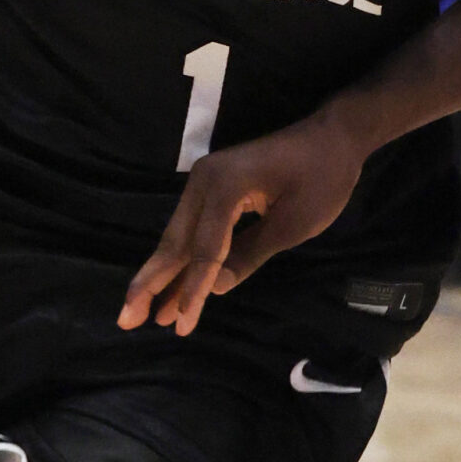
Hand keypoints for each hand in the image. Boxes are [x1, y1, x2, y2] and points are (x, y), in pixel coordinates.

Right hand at [121, 115, 366, 336]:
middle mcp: (203, 180)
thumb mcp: (293, 224)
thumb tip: (212, 287)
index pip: (204, 248)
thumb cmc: (322, 177)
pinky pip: (193, 230)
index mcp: (224, 184)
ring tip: (138, 313)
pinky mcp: (212, 189)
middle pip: (176, 241)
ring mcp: (204, 182)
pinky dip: (182, 259)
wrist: (333, 137)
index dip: (193, 289)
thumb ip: (249, 255)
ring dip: (161, 275)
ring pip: (179, 238)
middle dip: (151, 283)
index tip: (180, 324)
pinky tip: (169, 286)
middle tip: (126, 320)